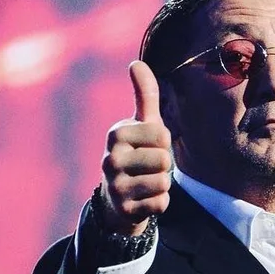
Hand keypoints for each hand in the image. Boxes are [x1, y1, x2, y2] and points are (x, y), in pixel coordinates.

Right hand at [99, 61, 171, 234]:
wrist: (116, 199)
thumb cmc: (136, 153)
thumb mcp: (141, 124)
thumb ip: (144, 94)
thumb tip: (136, 63)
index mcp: (116, 134)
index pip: (163, 135)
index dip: (163, 143)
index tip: (148, 147)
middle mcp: (110, 159)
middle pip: (164, 160)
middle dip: (163, 166)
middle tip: (147, 168)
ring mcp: (115, 186)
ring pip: (164, 182)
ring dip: (162, 185)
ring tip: (145, 183)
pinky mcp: (124, 210)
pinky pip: (161, 204)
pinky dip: (159, 203)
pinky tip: (144, 200)